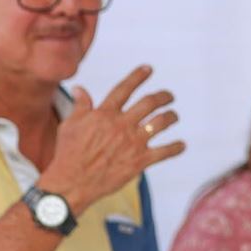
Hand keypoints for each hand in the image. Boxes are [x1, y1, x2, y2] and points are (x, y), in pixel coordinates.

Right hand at [39, 65, 183, 211]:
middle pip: (149, 103)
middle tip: (169, 96)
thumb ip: (81, 106)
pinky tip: (182, 145)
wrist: (73, 181)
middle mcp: (122, 125)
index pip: (124, 89)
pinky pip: (165, 152)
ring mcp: (133, 142)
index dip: (137, 77)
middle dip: (163, 96)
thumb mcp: (70, 125)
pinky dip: (176, 147)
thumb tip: (80, 89)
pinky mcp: (140, 160)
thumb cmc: (68, 153)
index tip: (148, 69)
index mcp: (105, 114)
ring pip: (161, 123)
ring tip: (174, 115)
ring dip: (171, 116)